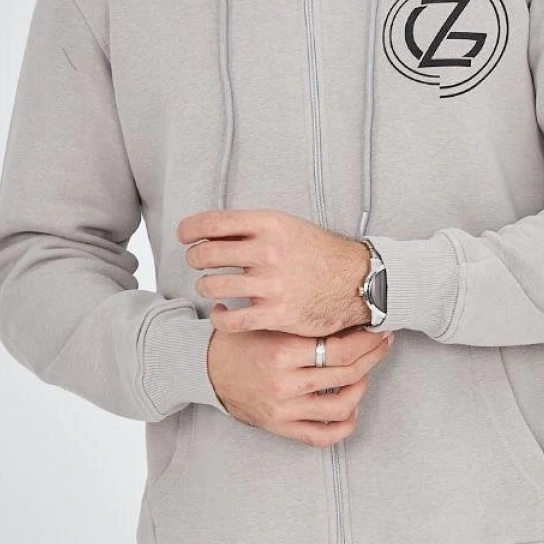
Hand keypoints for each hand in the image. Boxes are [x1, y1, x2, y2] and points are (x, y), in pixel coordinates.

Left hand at [177, 208, 372, 335]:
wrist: (358, 281)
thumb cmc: (321, 254)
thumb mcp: (289, 227)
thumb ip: (254, 228)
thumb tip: (215, 230)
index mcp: (270, 225)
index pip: (214, 223)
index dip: (190, 229)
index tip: (185, 235)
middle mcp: (268, 252)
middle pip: (206, 254)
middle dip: (194, 259)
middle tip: (198, 263)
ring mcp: (271, 285)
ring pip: (212, 286)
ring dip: (205, 287)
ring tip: (211, 287)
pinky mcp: (276, 314)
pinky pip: (231, 320)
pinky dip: (219, 318)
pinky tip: (223, 313)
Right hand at [207, 325, 393, 445]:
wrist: (206, 368)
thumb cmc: (240, 341)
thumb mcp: (267, 321)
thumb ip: (302, 321)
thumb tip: (349, 313)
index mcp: (282, 350)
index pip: (340, 347)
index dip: (367, 339)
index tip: (378, 330)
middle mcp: (285, 382)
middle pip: (346, 373)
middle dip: (372, 356)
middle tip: (381, 344)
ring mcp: (283, 408)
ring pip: (341, 406)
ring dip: (361, 388)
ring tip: (363, 373)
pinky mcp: (280, 426)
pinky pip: (321, 436)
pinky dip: (343, 426)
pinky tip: (350, 411)